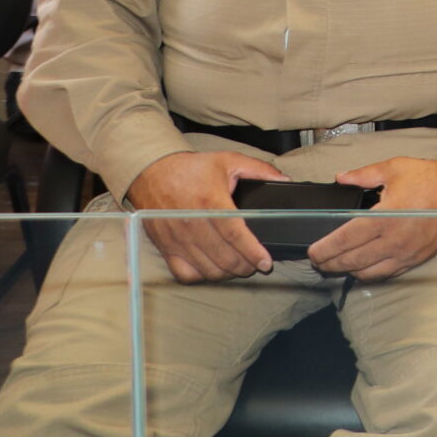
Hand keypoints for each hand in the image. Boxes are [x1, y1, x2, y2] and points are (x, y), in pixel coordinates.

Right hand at [126, 149, 286, 282]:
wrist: (152, 173)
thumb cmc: (191, 168)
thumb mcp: (228, 160)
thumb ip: (259, 169)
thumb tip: (285, 180)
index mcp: (210, 202)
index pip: (235, 234)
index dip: (252, 251)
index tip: (266, 262)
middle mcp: (192, 224)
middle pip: (224, 257)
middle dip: (245, 266)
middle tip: (256, 265)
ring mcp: (177, 239)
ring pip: (207, 269)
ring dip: (228, 273)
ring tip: (239, 267)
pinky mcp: (166, 248)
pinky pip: (185, 273)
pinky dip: (202, 276)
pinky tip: (214, 269)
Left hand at [309, 158, 436, 279]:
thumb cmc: (433, 178)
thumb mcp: (396, 167)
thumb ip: (363, 175)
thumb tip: (341, 178)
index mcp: (386, 217)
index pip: (345, 240)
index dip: (324, 249)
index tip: (313, 251)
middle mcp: (394, 241)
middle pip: (351, 262)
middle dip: (329, 264)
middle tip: (318, 260)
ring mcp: (405, 254)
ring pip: (367, 273)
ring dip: (348, 271)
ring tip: (337, 264)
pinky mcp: (415, 260)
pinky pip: (386, 274)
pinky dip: (369, 274)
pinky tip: (362, 267)